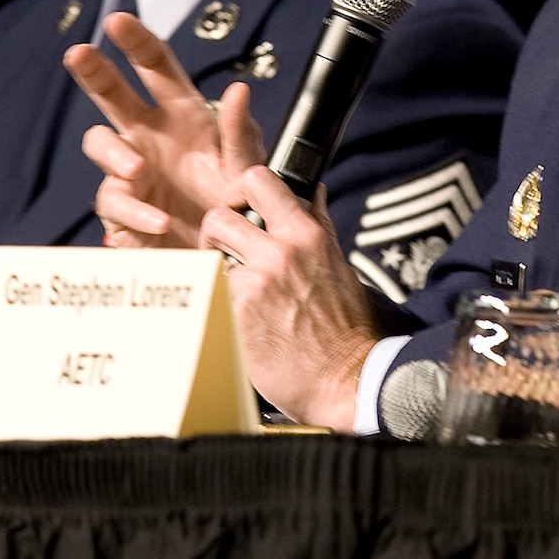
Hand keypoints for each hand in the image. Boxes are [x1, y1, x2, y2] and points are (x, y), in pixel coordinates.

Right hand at [65, 12, 263, 248]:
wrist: (226, 260)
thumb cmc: (238, 206)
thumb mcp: (247, 168)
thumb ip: (242, 133)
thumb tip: (239, 90)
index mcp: (182, 115)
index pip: (155, 68)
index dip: (136, 42)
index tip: (118, 21)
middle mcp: (150, 136)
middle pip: (111, 93)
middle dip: (93, 71)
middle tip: (78, 53)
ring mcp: (132, 171)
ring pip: (100, 144)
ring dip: (114, 153)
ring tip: (137, 169)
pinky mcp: (124, 209)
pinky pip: (116, 201)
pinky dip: (137, 212)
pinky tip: (161, 222)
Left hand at [200, 167, 376, 430]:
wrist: (346, 378)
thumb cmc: (346, 327)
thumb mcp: (337, 264)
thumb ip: (318, 226)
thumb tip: (315, 192)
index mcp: (307, 235)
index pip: (260, 180)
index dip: (239, 189)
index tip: (239, 206)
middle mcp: (280, 252)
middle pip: (219, 216)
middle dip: (216, 233)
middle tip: (225, 251)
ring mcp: (257, 283)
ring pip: (211, 258)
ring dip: (218, 271)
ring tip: (237, 290)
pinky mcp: (238, 314)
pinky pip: (215, 294)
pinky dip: (222, 304)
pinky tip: (243, 320)